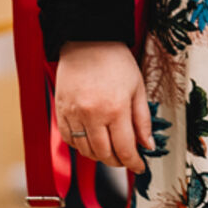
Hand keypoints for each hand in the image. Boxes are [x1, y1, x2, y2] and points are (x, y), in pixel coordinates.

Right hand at [54, 40, 151, 173]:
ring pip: (85, 151)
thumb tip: (147, 144)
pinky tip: (91, 140)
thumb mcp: (138, 87)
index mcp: (115, 109)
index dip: (133, 162)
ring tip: (110, 150)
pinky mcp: (60, 112)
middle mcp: (92, 115)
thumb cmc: (116, 61)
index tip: (140, 167)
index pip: (125, 148)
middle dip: (117, 162)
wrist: (87, 41)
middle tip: (126, 159)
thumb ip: (142, 119)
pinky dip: (81, 146)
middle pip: (104, 154)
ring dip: (99, 156)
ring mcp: (73, 115)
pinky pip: (68, 140)